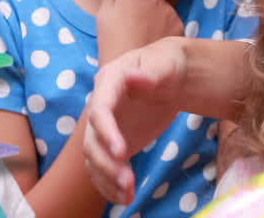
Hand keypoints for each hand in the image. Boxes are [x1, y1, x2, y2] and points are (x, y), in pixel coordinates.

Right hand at [84, 36, 188, 203]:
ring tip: (129, 195)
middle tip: (129, 182)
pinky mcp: (112, 144)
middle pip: (93, 140)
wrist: (170, 77)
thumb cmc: (167, 66)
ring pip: (95, 158)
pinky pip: (103, 167)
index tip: (122, 153)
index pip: (100, 110)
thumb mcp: (164, 65)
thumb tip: (133, 78)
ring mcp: (104, 127)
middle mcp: (99, 106)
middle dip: (108, 164)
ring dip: (108, 179)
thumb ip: (150, 73)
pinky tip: (125, 198)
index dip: (106, 132)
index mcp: (109, 82)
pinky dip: (110, 184)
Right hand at [95, 0, 182, 62]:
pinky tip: (152, 33)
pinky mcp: (178, 22)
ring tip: (139, 27)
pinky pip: (168, 13)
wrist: (133, 72)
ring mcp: (168, 8)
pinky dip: (161, 19)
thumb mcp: (104, 14)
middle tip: (127, 14)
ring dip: (149, 5)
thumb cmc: (112, 43)